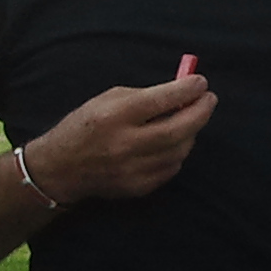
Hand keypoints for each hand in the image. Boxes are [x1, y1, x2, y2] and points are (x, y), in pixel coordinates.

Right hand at [18, 74, 215, 204]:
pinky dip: (177, 152)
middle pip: (178, 130)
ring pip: (179, 150)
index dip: (187, 90)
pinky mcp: (138, 187)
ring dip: (190, 132)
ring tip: (188, 120)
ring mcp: (132, 169)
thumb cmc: (86, 126)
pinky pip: (171, 167)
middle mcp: (125, 144)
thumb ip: (146, 95)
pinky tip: (172, 142)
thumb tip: (183, 91)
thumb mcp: (108, 99)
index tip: (201, 83)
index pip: (160, 101)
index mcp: (114, 116)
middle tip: (209, 100)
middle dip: (200, 112)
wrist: (61, 168)